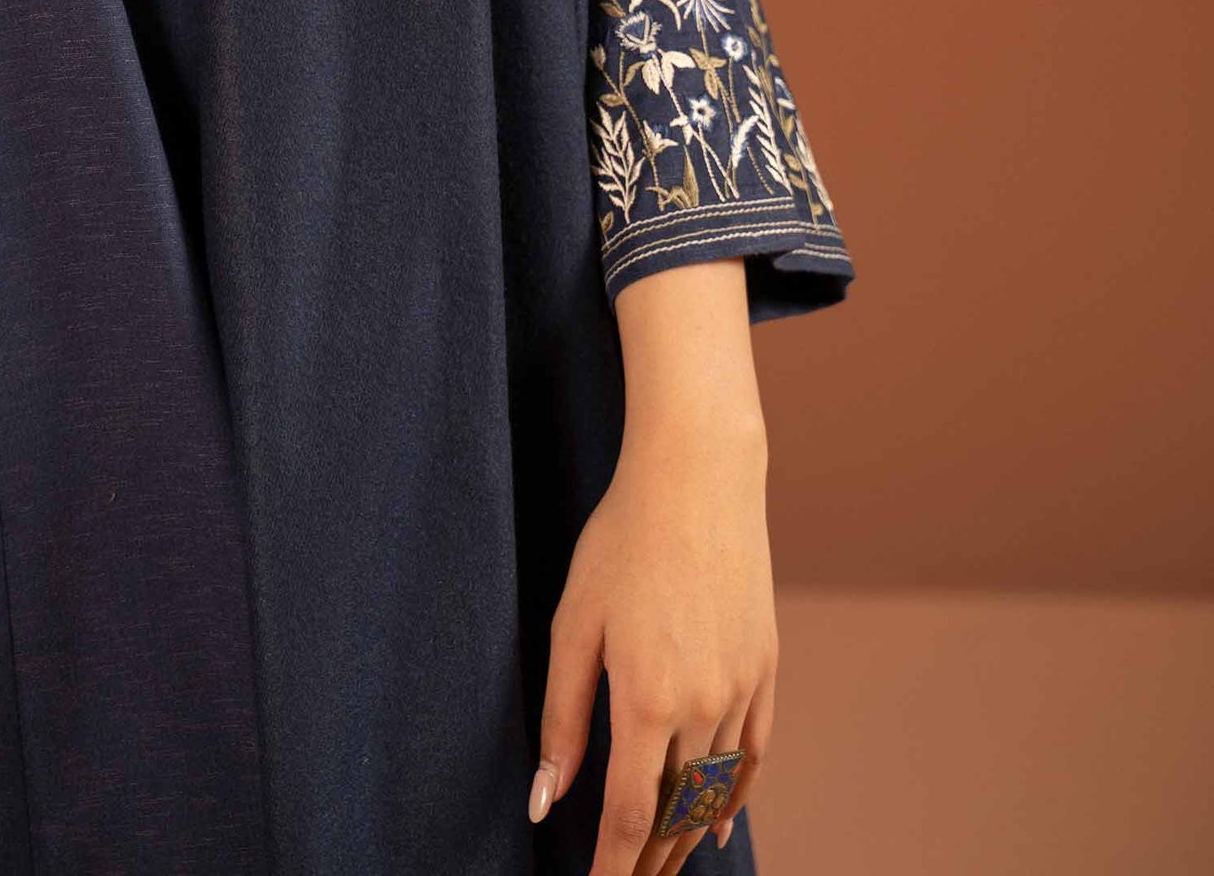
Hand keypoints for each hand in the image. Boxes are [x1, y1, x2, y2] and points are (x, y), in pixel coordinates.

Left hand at [526, 408, 775, 870]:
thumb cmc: (623, 541)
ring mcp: (742, 688)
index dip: (613, 866)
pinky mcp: (766, 667)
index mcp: (648, 699)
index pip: (630, 816)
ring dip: (684, 836)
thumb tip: (547, 800)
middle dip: (648, 862)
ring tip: (659, 867)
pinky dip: (735, 796)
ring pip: (714, 790)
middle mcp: (704, 706)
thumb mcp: (574, 624)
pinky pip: (753, 752)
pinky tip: (716, 824)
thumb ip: (563, 718)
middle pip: (676, 814)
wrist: (699, 476)